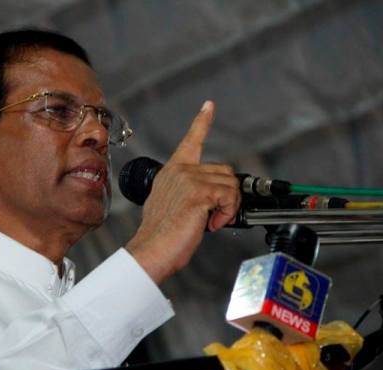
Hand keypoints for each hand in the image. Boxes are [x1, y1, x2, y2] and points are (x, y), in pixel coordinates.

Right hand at [126, 101, 240, 283]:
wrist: (152, 249)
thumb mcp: (172, 205)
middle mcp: (179, 171)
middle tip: (214, 216)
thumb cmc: (161, 235)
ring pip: (230, 184)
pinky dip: (227, 213)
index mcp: (172, 172)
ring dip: (228, 207)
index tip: (209, 106)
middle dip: (227, 195)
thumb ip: (188, 193)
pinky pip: (230, 197)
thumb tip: (211, 198)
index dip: (202, 122)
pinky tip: (211, 223)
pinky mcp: (198, 192)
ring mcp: (188, 179)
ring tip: (210, 221)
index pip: (190, 141)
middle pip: (224, 171)